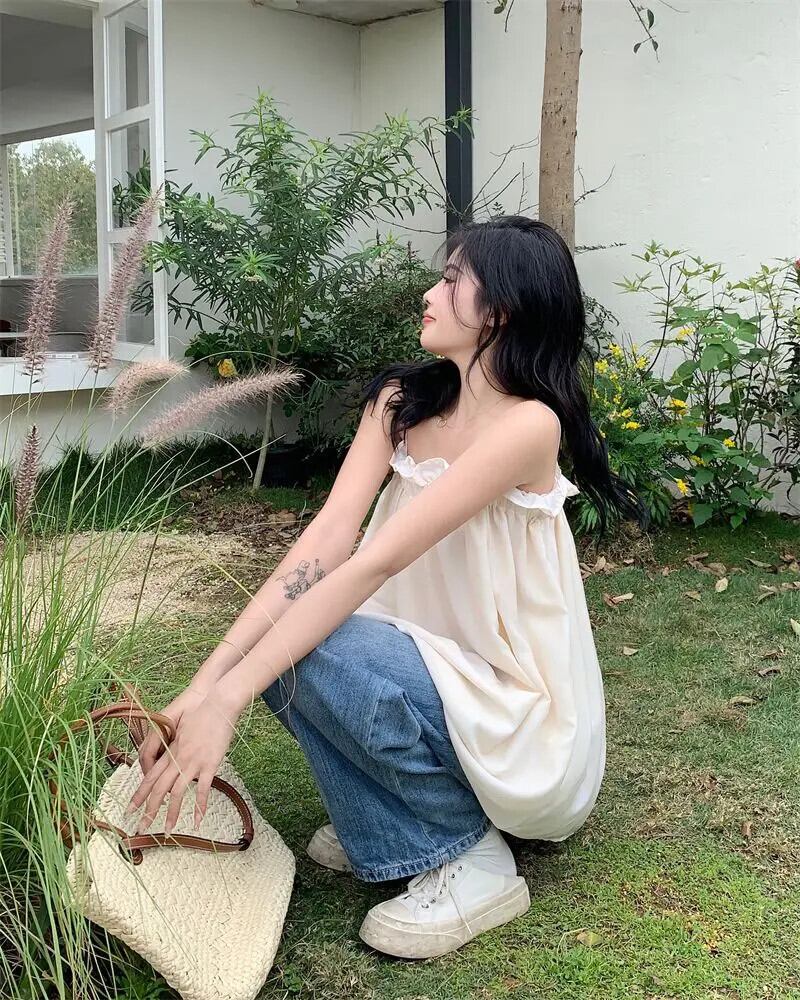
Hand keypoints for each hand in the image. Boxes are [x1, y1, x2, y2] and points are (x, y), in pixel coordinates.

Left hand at [123, 687, 241, 834]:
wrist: (217, 703)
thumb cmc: (199, 711)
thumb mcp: (180, 726)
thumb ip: (174, 744)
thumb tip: (171, 758)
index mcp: (170, 752)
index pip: (150, 777)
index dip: (139, 795)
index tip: (129, 810)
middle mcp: (177, 759)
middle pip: (158, 789)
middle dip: (148, 811)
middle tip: (139, 828)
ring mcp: (193, 762)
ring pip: (177, 793)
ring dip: (170, 814)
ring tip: (165, 831)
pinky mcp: (209, 763)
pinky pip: (203, 789)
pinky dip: (199, 806)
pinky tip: (197, 820)